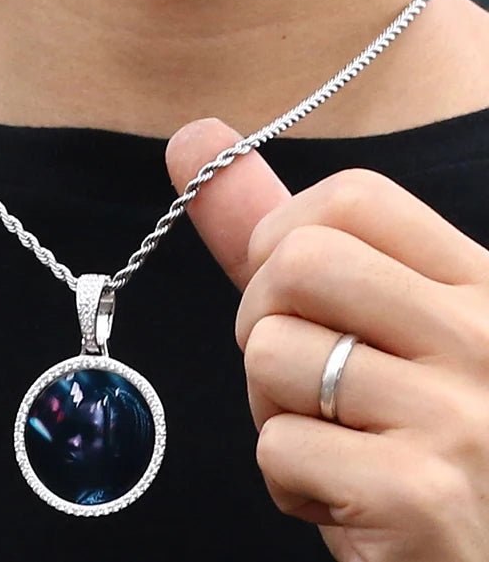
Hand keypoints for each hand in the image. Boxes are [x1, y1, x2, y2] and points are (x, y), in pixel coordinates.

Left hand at [166, 117, 488, 561]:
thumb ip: (281, 228)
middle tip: (298, 369)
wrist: (476, 547)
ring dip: (270, 403)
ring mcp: (458, 417)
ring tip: (327, 434)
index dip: (282, 234)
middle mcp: (483, 337)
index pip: (353, 196)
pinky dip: (285, 475)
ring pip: (272, 353)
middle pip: (300, 262)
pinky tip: (339, 493)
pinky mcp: (418, 494)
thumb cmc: (411, 425)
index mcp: (478, 283)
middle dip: (261, 318)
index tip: (282, 284)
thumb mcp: (371, 318)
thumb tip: (194, 134)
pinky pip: (277, 445)